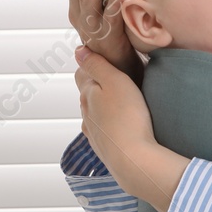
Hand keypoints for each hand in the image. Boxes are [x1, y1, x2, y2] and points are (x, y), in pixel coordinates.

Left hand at [75, 47, 189, 211]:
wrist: (133, 160)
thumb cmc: (127, 117)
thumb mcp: (115, 81)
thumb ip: (96, 64)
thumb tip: (79, 51)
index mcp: (86, 94)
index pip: (82, 73)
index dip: (92, 64)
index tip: (106, 60)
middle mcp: (85, 114)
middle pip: (87, 94)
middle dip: (98, 86)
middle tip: (117, 79)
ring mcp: (93, 133)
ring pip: (94, 114)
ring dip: (104, 107)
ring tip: (121, 103)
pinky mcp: (104, 148)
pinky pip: (103, 131)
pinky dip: (109, 125)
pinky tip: (120, 125)